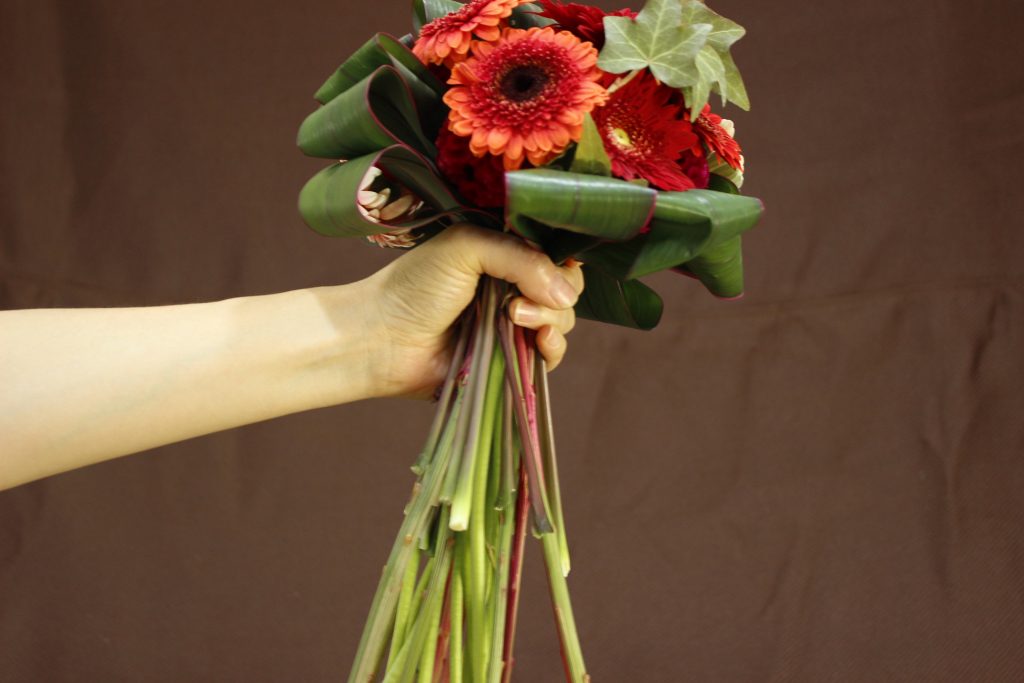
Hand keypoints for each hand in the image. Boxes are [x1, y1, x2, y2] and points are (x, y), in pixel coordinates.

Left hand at [361, 224, 583, 397]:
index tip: (552, 268)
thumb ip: (520, 258)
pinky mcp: (512, 359)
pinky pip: (551, 355)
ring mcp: (514, 324)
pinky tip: (538, 344)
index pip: (554, 251)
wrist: (384, 341)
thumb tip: (566, 293)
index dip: (561, 261)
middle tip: (517, 302)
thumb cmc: (415, 287)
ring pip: (563, 320)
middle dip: (555, 294)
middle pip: (566, 287)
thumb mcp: (466, 248)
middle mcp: (513, 286)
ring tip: (515, 320)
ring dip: (550, 320)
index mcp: (503, 252)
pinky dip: (552, 349)